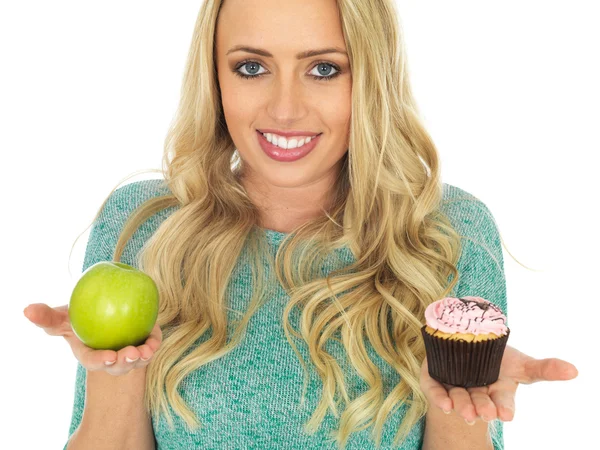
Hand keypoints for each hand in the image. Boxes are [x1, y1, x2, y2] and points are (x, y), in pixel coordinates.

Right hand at [23, 302, 161, 375]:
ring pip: (137, 360)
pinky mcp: (145, 342)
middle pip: (118, 366)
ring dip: (142, 357)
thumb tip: (27, 309)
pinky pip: (151, 345)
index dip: (101, 361)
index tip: (109, 358)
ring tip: (145, 351)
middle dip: (124, 363)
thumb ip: (47, 317)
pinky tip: (154, 340)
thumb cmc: (80, 317)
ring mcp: (129, 352)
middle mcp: (112, 358)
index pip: (95, 361)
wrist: (106, 310)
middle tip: (130, 355)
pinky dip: (153, 344)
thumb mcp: (63, 317)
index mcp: (91, 355)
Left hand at [420, 344, 577, 423]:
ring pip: (458, 399)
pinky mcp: (434, 379)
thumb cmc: (497, 355)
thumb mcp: (521, 361)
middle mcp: (476, 392)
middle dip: (482, 409)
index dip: (505, 408)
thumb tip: (573, 371)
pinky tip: (444, 404)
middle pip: (480, 404)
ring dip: (462, 406)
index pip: (503, 404)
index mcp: (497, 392)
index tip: (506, 414)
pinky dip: (438, 397)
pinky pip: (434, 390)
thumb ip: (544, 368)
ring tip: (465, 412)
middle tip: (483, 414)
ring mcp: (455, 386)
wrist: (466, 336)